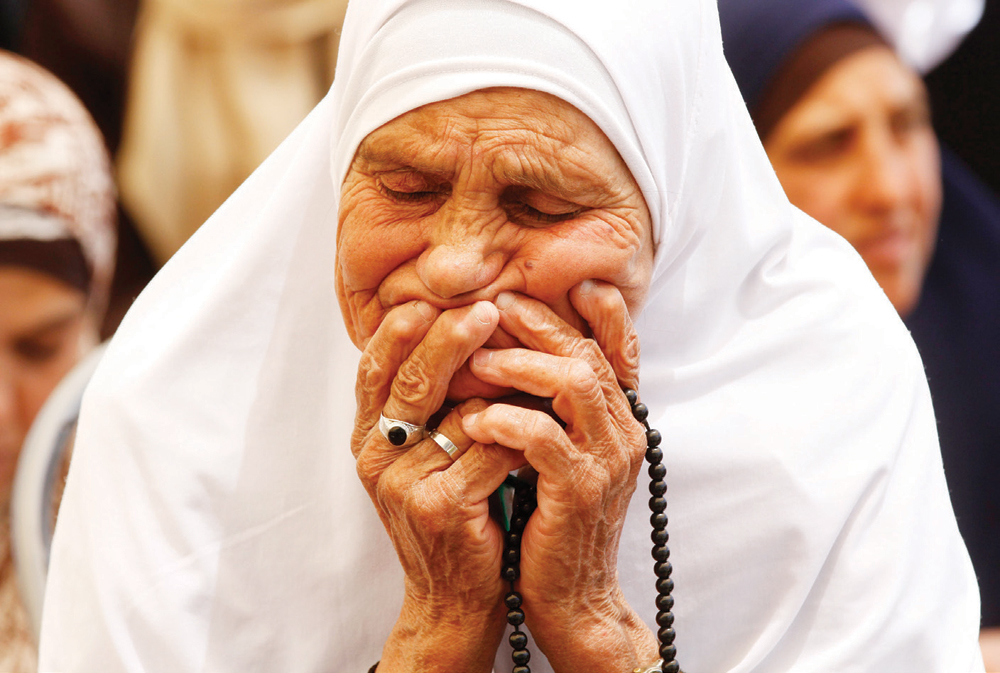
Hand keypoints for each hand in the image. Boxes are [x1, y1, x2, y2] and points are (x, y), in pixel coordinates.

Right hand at [351, 300, 523, 672]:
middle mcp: (376, 459)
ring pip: (459, 413)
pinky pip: (489, 449)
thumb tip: (451, 332)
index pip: (374, 371)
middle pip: (411, 381)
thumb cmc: (449, 513)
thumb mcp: (421, 457)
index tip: (430, 300)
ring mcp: (404, 485)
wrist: (454, 595)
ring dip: (500, 388)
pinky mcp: (441, 507)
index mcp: (368, 439)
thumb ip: (425, 407)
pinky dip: (519, 431)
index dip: (399, 332)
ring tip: (533, 361)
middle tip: (486, 310)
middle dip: (450, 339)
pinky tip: (542, 423)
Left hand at [462, 281, 657, 671]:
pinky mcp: (580, 490)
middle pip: (588, 353)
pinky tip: (475, 420)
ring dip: (521, 365)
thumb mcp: (561, 456)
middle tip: (495, 307)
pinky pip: (544, 437)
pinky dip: (506, 421)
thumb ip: (555, 410)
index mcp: (622, 421)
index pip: (618, 350)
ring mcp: (607, 460)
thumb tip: (518, 356)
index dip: (599, 311)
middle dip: (541, 324)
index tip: (565, 281)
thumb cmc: (555, 520)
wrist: (571, 595)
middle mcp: (625, 433)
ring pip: (573, 383)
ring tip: (477, 363)